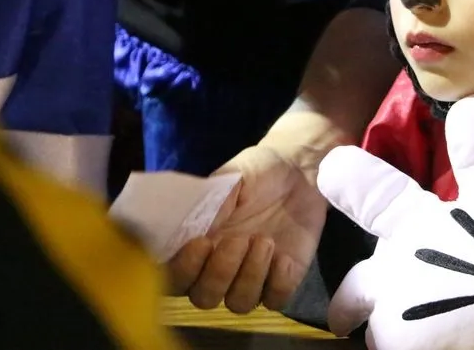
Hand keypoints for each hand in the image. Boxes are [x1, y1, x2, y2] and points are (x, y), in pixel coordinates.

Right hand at [167, 144, 327, 312]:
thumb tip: (192, 228)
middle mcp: (220, 267)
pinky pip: (276, 301)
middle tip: (239, 239)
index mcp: (197, 243)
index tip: (202, 242)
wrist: (300, 170)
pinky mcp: (283, 278)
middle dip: (221, 273)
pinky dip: (279, 284)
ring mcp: (252, 276)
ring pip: (240, 304)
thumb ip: (209, 204)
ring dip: (251, 276)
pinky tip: (285, 257)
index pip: (174, 278)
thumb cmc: (257, 172)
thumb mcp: (231, 179)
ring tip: (266, 241)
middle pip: (204, 298)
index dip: (183, 269)